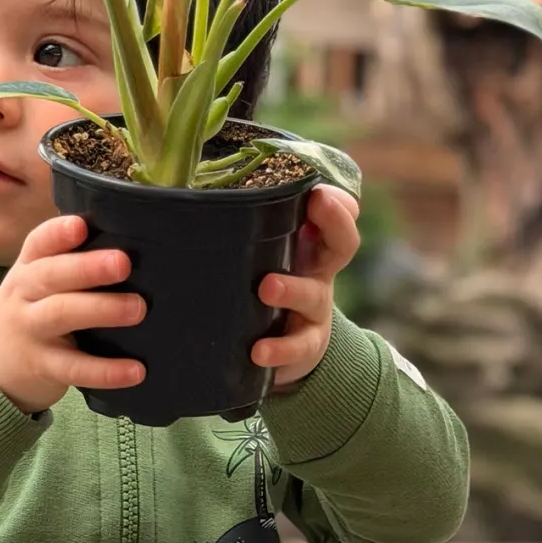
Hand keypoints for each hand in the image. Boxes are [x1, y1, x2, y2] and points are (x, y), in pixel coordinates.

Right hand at [0, 214, 145, 414]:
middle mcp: (25, 296)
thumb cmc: (30, 313)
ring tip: (138, 309)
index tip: (80, 226)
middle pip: (51, 276)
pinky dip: (106, 371)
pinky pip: (75, 369)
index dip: (57, 234)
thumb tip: (131, 246)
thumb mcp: (35, 285)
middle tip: (123, 263)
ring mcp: (31, 332)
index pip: (38, 244)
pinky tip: (136, 371)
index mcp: (28, 269)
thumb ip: (68, 265)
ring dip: (101, 310)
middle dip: (87, 268)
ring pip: (61, 315)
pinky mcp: (44, 367)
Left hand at [252, 185, 361, 390]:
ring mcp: (314, 311)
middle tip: (318, 203)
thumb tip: (198, 199)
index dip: (334, 201)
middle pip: (343, 243)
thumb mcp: (262, 259)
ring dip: (292, 289)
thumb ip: (245, 231)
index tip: (318, 189)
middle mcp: (318, 273)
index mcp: (308, 246)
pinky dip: (279, 349)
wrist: (278, 353)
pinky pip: (297, 347)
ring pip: (313, 295)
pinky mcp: (304, 347)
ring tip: (267, 288)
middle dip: (335, 222)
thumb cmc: (264, 290)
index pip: (335, 214)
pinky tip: (259, 352)